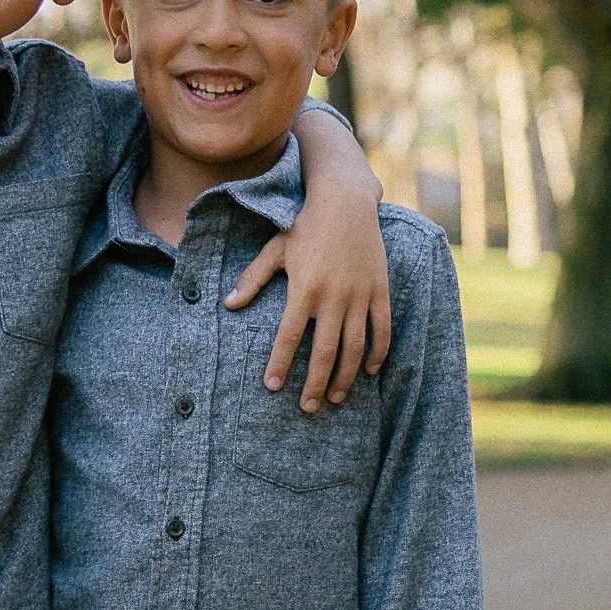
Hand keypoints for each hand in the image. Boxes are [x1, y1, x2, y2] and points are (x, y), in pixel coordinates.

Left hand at [228, 180, 392, 410]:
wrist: (346, 201)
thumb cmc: (306, 226)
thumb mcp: (275, 249)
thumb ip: (252, 279)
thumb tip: (228, 305)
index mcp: (304, 289)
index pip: (288, 337)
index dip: (279, 364)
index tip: (272, 387)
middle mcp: (333, 296)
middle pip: (323, 352)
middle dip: (314, 384)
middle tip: (307, 407)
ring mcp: (359, 295)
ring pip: (354, 347)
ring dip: (345, 377)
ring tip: (334, 398)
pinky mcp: (380, 290)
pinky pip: (382, 329)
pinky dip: (377, 353)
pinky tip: (368, 371)